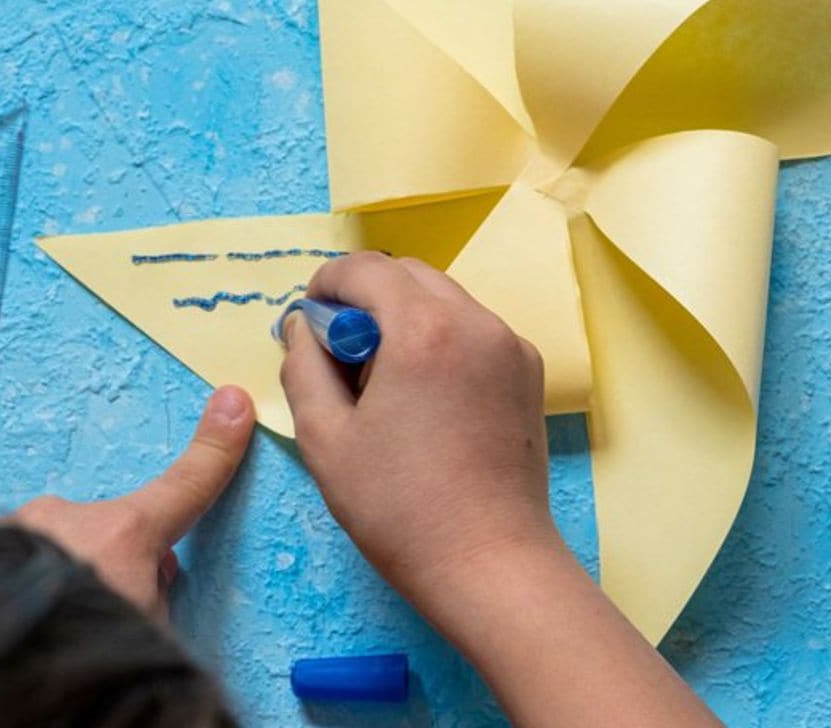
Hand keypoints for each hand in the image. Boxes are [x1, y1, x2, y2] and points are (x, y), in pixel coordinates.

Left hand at [10, 386, 254, 619]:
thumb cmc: (83, 653)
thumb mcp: (149, 635)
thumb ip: (156, 594)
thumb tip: (149, 576)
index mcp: (122, 539)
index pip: (183, 489)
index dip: (215, 453)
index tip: (232, 406)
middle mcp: (63, 519)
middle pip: (105, 534)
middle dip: (107, 565)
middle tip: (101, 611)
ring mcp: (11, 528)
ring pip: (50, 545)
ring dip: (53, 574)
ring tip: (47, 623)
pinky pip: (4, 558)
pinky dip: (11, 581)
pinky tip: (11, 616)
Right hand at [278, 253, 560, 607]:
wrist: (490, 563)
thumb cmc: (399, 508)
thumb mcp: (325, 439)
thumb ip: (303, 368)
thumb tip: (301, 328)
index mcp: (424, 328)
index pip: (366, 268)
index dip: (326, 285)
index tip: (308, 323)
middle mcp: (476, 321)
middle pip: (409, 274)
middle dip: (367, 297)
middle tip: (340, 354)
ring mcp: (511, 346)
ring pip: (445, 300)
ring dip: (405, 317)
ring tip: (382, 380)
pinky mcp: (529, 374)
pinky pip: (474, 331)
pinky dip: (441, 341)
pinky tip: (425, 399)